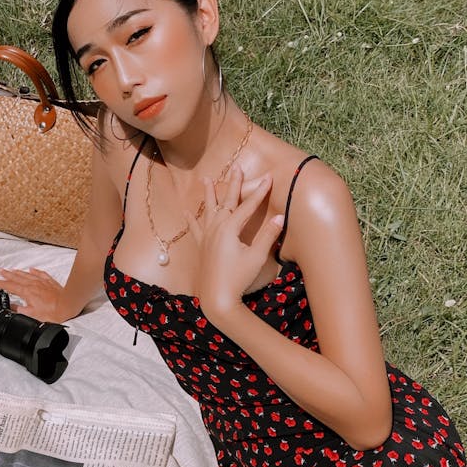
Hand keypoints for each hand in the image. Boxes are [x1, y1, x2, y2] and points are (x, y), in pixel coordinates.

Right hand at [0, 267, 70, 322]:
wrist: (67, 305)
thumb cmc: (52, 312)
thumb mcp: (31, 315)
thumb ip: (19, 309)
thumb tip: (12, 307)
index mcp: (26, 292)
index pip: (10, 287)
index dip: (1, 284)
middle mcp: (33, 284)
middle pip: (17, 278)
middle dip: (7, 275)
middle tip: (0, 271)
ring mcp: (41, 282)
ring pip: (27, 274)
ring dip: (18, 272)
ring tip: (12, 270)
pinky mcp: (50, 282)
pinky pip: (40, 274)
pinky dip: (34, 271)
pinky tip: (32, 269)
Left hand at [184, 164, 280, 320]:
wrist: (217, 298)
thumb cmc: (238, 278)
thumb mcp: (257, 257)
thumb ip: (267, 235)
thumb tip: (280, 217)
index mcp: (229, 228)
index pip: (247, 206)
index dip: (259, 192)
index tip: (268, 178)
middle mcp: (215, 228)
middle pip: (226, 201)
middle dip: (233, 184)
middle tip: (236, 167)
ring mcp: (206, 237)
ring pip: (208, 210)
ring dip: (209, 194)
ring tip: (207, 179)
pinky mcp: (201, 247)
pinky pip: (195, 228)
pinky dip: (191, 219)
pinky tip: (186, 211)